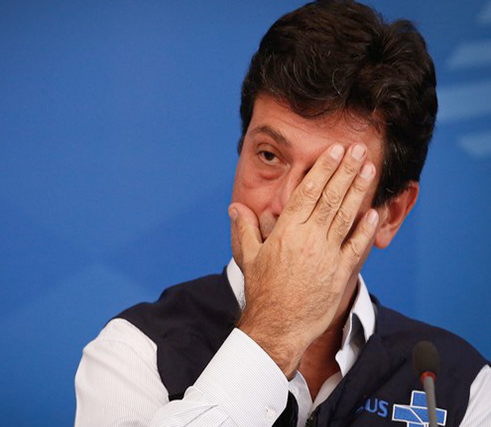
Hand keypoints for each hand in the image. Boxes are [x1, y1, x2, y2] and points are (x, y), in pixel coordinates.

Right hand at [229, 143, 378, 377]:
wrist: (277, 326)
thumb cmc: (261, 291)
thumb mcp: (248, 257)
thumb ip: (244, 228)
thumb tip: (234, 207)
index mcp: (287, 232)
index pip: (308, 192)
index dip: (323, 169)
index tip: (334, 151)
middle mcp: (309, 239)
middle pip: (331, 198)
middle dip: (345, 171)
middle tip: (358, 149)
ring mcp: (327, 256)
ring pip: (346, 216)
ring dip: (358, 190)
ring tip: (368, 168)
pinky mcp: (340, 273)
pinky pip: (356, 246)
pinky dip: (365, 228)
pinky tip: (372, 211)